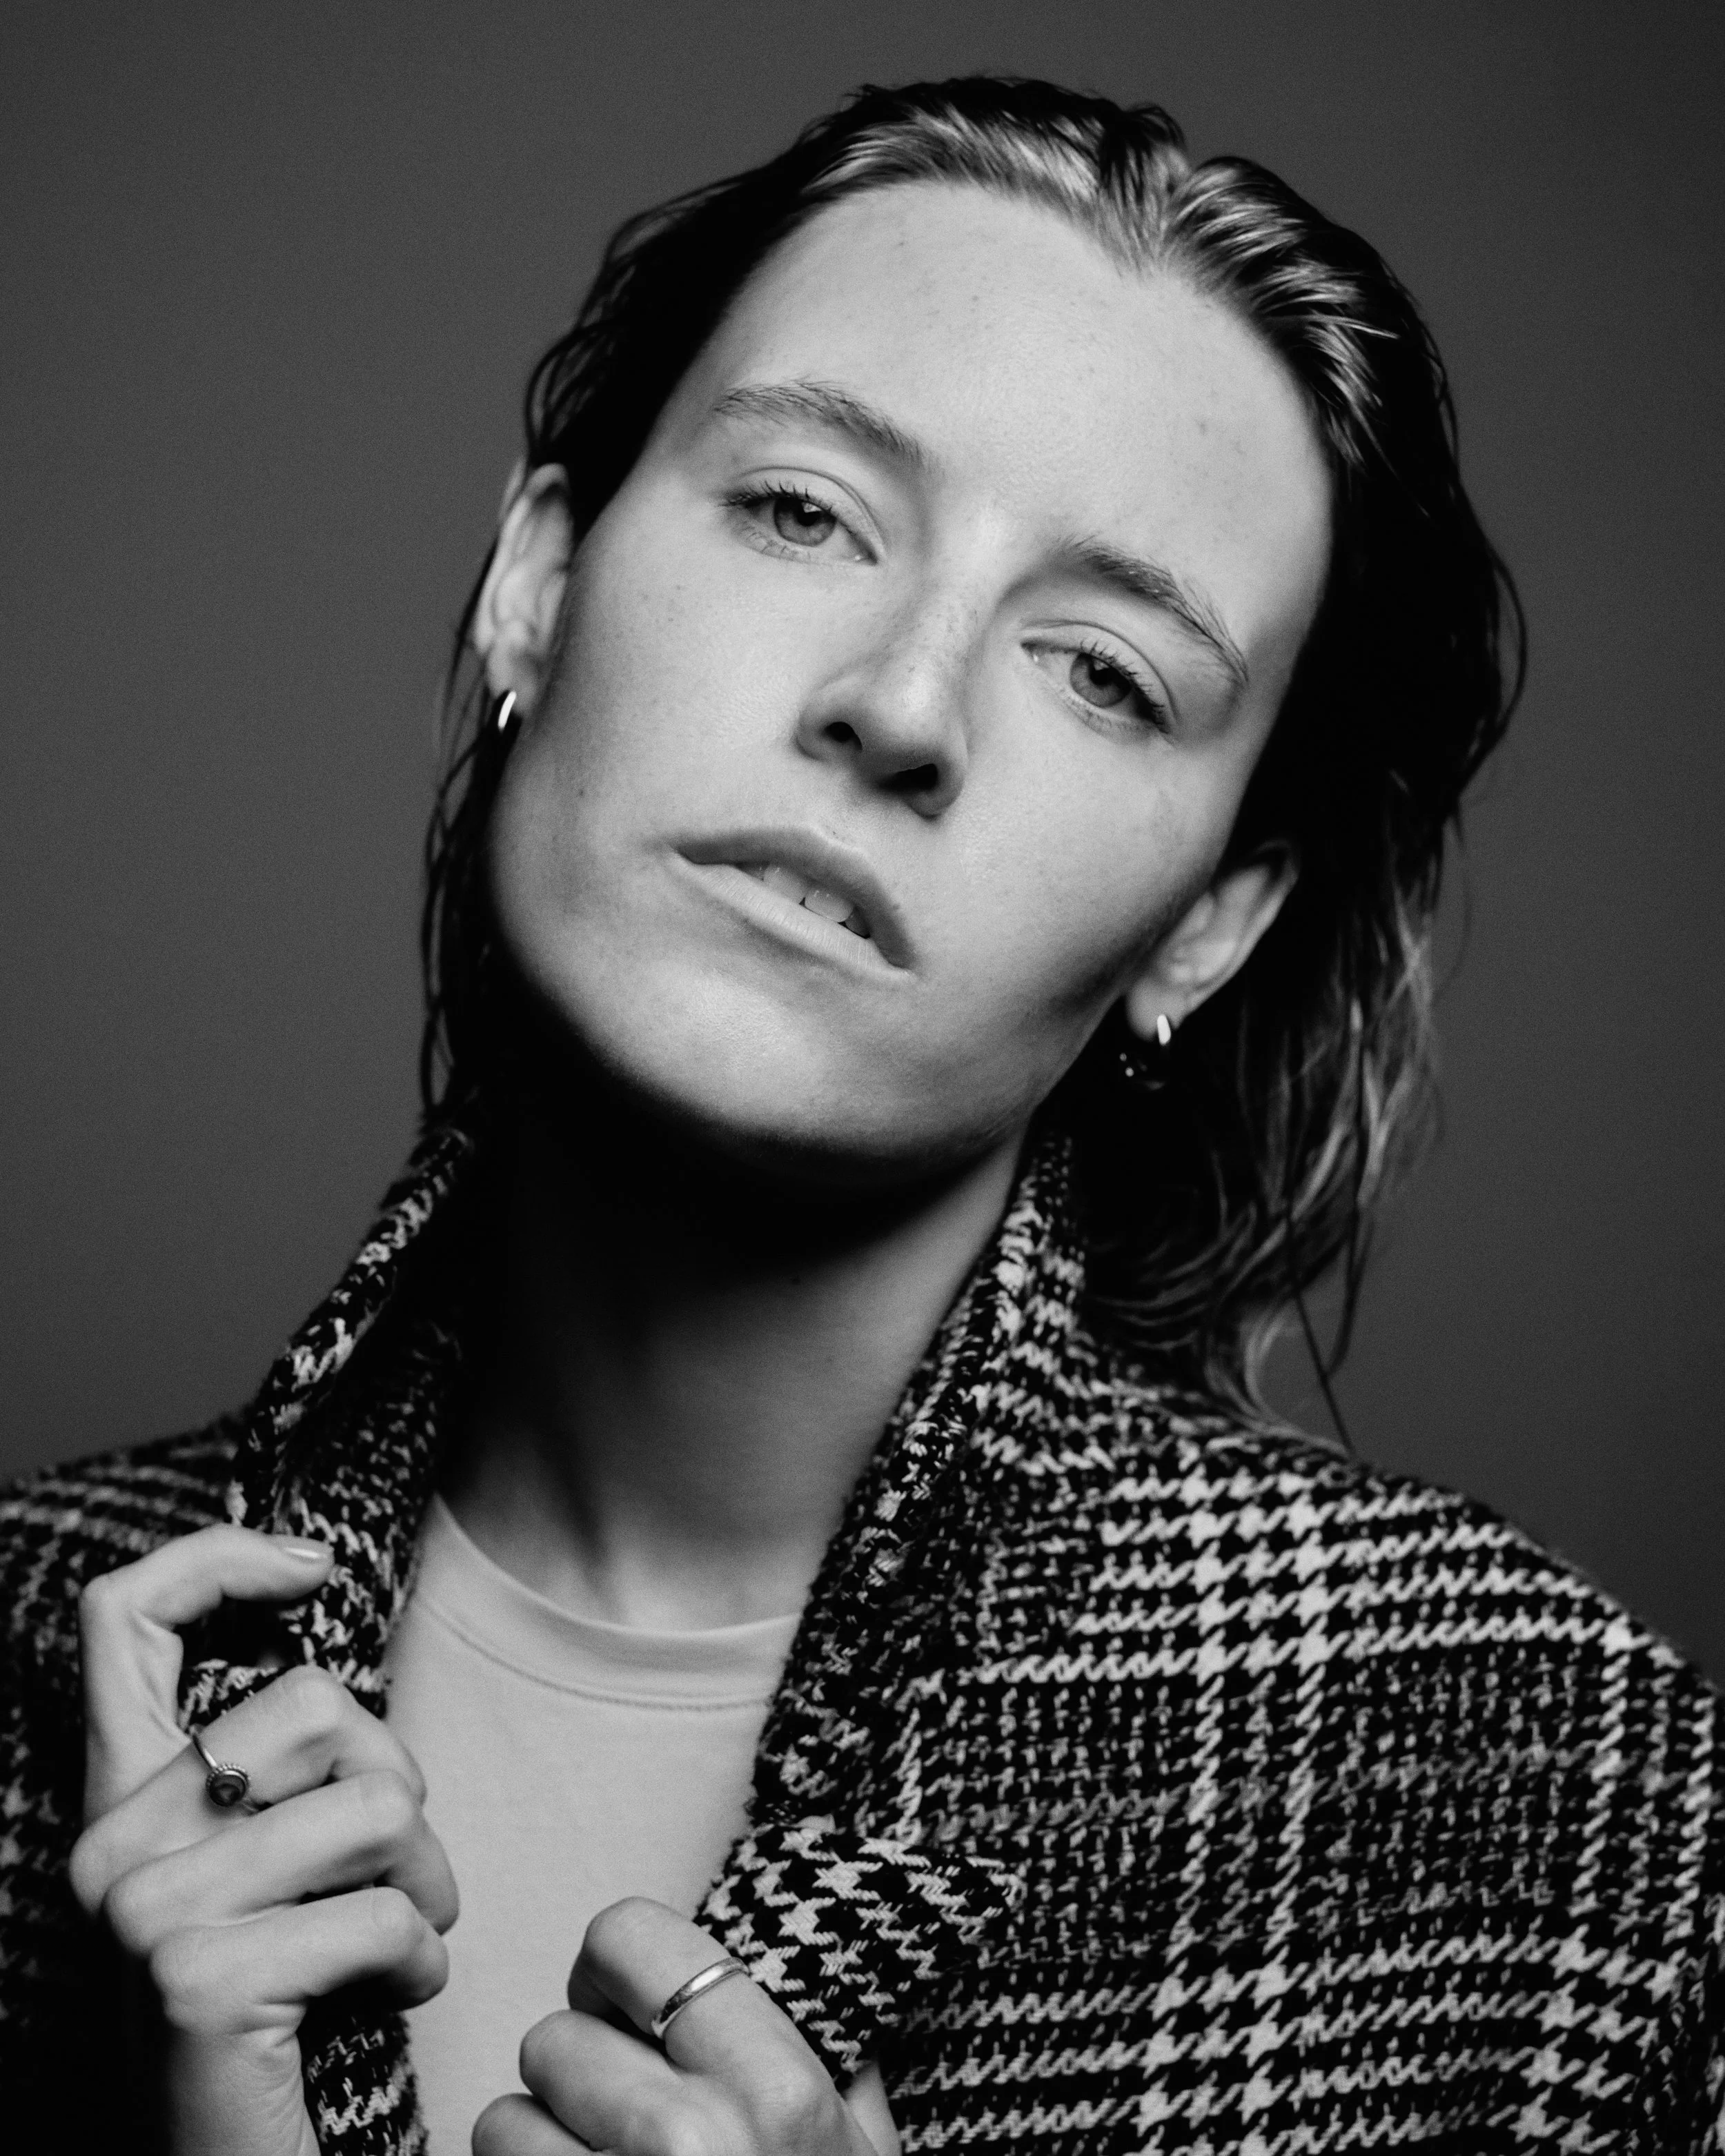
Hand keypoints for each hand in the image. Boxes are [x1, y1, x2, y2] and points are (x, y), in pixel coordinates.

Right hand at [69, 1525, 458, 2155]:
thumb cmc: (277, 2014)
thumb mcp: (261, 1868)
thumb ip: (267, 1765)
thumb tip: (313, 1596)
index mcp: (119, 1803)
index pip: (122, 1619)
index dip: (217, 1558)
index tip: (312, 1568)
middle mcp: (108, 1847)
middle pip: (315, 1704)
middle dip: (396, 1781)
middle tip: (397, 1874)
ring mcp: (143, 1912)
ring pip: (375, 1806)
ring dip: (428, 1879)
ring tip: (403, 1941)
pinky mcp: (200, 1981)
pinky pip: (386, 1914)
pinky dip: (424, 1959)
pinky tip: (396, 1999)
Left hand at [474, 1898, 900, 2155]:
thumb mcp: (865, 2145)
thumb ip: (837, 2055)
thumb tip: (813, 1951)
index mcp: (774, 2085)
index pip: (627, 1935)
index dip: (615, 1968)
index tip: (632, 2009)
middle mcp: (691, 2142)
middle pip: (552, 2037)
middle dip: (577, 2075)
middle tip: (617, 2114)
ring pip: (502, 2121)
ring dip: (537, 2144)